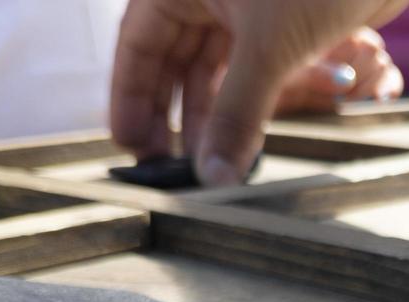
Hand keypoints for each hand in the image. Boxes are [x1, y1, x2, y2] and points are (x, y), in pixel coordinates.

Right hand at [111, 0, 408, 185]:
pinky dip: (242, 102)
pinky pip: (246, 66)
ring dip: (207, 114)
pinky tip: (241, 139)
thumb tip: (214, 177)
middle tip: (166, 165)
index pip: (138, 44)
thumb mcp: (269, 49)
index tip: (131, 147)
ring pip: (210, 65)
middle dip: (168, 113)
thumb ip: (237, 116)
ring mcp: (240, 4)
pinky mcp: (277, 19)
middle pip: (171, 58)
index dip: (131, 98)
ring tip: (206, 162)